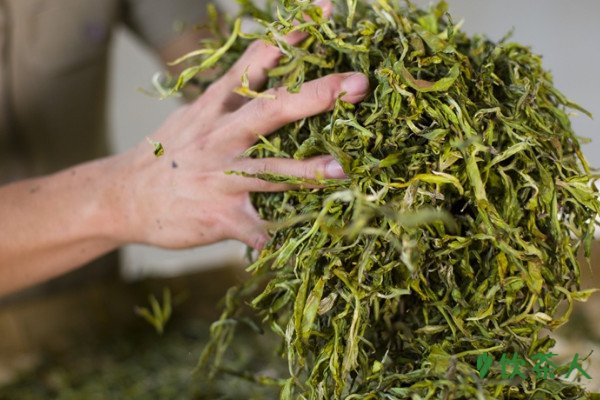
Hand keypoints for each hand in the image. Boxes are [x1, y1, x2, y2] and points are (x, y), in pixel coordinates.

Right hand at [109, 27, 368, 249]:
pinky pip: (254, 226)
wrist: (122, 197)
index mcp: (214, 109)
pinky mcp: (219, 215)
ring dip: (306, 170)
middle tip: (357, 84)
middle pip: (271, 109)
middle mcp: (219, 137)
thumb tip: (262, 70)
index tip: (323, 16)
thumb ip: (228, 98)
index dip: (289, 38)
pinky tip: (283, 241)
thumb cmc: (167, 155)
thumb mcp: (193, 116)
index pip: (254, 64)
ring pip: (269, 169)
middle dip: (316, 95)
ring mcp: (219, 177)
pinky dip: (270, 234)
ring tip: (340, 169)